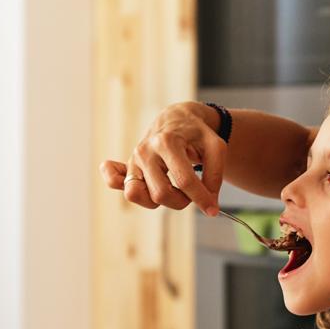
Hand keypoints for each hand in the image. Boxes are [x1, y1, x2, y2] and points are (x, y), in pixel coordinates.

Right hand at [99, 101, 225, 215]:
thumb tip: (209, 205)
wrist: (177, 119)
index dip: (201, 198)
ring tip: (172, 189)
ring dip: (158, 201)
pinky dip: (113, 181)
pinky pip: (113, 180)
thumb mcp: (216, 148)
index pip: (184, 181)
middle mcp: (146, 150)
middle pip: (160, 193)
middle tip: (191, 191)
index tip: (212, 209)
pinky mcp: (128, 166)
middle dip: (181, 201)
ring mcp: (134, 159)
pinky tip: (131, 181)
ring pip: (136, 195)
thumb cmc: (197, 134)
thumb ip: (214, 176)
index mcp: (168, 142)